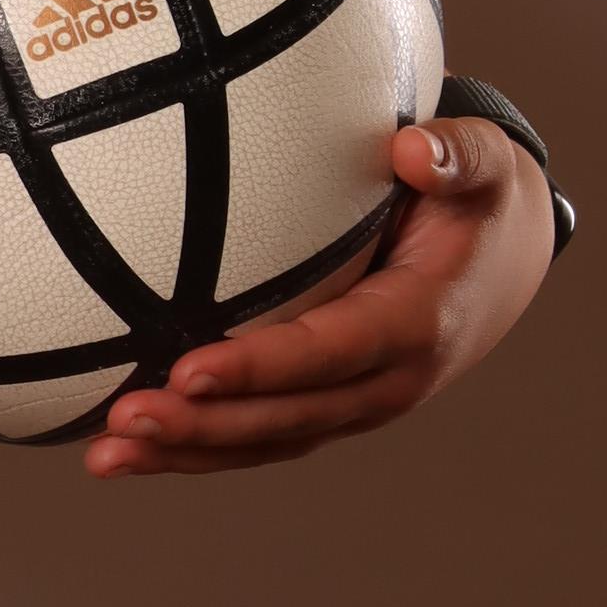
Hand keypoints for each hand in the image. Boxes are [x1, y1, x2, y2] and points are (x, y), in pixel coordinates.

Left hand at [81, 114, 553, 474]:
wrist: (502, 261)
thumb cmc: (477, 199)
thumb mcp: (485, 166)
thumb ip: (458, 156)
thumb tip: (412, 151)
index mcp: (418, 323)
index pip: (329, 352)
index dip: (260, 368)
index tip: (188, 370)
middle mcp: (388, 381)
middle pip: (286, 417)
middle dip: (204, 426)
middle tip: (123, 421)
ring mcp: (356, 403)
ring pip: (266, 442)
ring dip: (187, 453)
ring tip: (104, 456)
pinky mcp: (328, 407)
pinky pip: (260, 436)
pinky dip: (197, 447)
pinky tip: (126, 447)